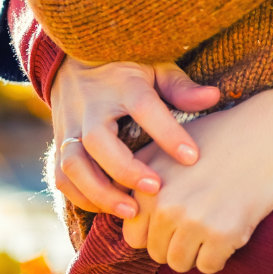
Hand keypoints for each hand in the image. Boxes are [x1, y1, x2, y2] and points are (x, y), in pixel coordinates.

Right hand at [50, 59, 218, 218]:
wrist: (75, 61)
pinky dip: (81, 196)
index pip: (144, 107)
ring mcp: (70, 126)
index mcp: (123, 84)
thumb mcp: (157, 67)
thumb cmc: (128, 68)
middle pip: (97, 141)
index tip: (192, 157)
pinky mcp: (59, 143)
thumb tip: (213, 97)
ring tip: (131, 212)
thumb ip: (180, 87)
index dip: (167, 133)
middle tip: (156, 189)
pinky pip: (61, 176)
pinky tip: (108, 208)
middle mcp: (91, 106)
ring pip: (72, 164)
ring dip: (99, 192)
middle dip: (125, 170)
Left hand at [122, 86, 272, 273]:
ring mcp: (193, 220)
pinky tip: (231, 229)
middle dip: (177, 242)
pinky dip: (220, 255)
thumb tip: (127, 215)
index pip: (133, 236)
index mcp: (146, 184)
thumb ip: (142, 177)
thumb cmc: (222, 137)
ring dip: (196, 251)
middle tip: (201, 220)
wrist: (272, 134)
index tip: (176, 218)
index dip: (155, 230)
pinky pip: (208, 266)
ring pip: (179, 263)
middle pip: (156, 252)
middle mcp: (164, 204)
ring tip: (214, 225)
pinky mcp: (222, 233)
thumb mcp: (170, 145)